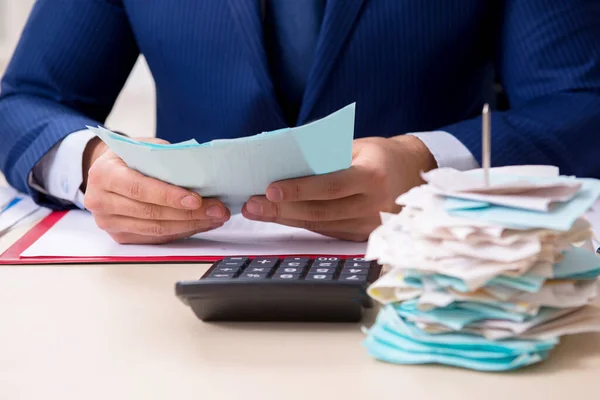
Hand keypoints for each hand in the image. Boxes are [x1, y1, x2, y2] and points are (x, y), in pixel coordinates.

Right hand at [83, 137, 229, 243]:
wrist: (106, 171)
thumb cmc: (129, 156)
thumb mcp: (143, 147)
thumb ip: (165, 158)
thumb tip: (201, 171)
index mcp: (104, 174)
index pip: (140, 189)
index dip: (169, 196)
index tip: (197, 199)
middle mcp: (101, 201)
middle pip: (151, 213)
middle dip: (189, 213)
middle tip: (217, 209)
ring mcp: (108, 223)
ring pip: (156, 230)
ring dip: (191, 225)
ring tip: (215, 217)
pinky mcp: (120, 236)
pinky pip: (156, 238)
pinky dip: (182, 232)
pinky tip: (202, 224)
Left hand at [241, 135, 435, 241]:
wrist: (415, 174)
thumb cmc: (380, 155)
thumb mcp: (357, 146)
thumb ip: (327, 156)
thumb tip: (285, 161)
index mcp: (373, 177)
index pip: (330, 186)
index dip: (299, 190)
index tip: (270, 190)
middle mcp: (374, 205)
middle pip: (320, 211)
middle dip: (281, 210)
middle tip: (251, 205)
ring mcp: (370, 224)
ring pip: (320, 224)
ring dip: (285, 219)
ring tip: (257, 211)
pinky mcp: (364, 235)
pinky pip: (327, 230)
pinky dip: (302, 223)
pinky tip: (281, 217)